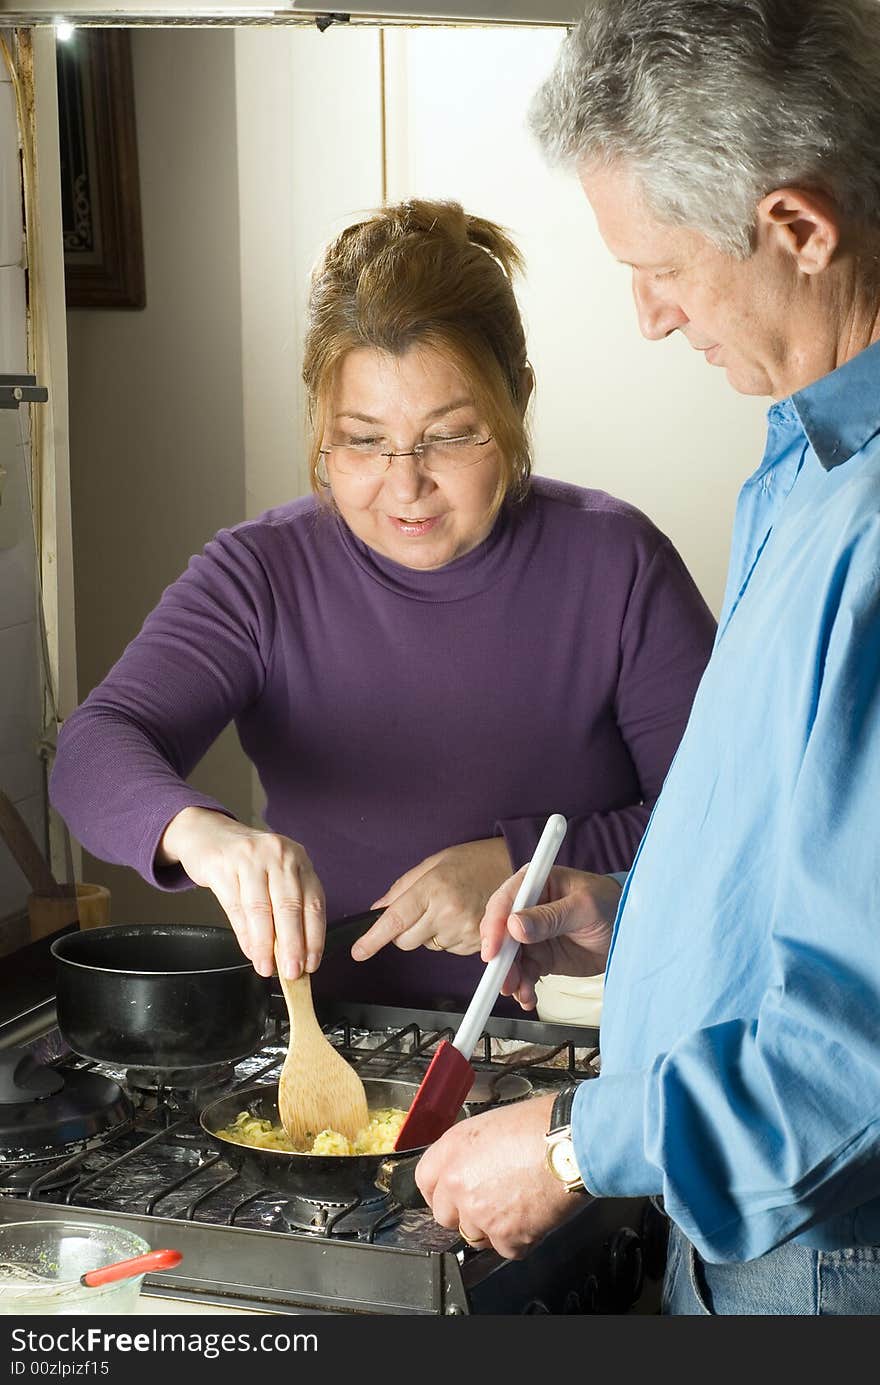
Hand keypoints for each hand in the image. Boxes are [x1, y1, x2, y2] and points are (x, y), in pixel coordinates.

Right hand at [158, 807, 324, 979]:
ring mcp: (250, 858)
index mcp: (298, 859)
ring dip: (265, 944)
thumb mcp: (274, 874)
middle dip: (292, 945)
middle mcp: (278, 855)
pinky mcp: (223, 866)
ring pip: (261, 909)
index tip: (312, 963)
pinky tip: (249, 950)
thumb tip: (292, 954)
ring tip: (267, 967)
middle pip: (289, 907)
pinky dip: (244, 934)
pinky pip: (235, 906)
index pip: (313, 902)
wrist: (208, 833)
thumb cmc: (247, 860)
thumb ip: (286, 908)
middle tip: (292, 972)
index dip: (314, 937)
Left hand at [351, 837, 511, 960]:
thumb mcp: (433, 863)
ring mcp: (465, 931)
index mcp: (434, 888)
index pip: (395, 921)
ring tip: (450, 907)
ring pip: (427, 946)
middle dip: (404, 931)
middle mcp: (449, 912)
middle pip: (406, 942)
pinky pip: (448, 948)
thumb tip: (377, 910)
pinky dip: (448, 936)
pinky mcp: (476, 943)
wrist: (510, 866)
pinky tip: (461, 916)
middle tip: (421, 909)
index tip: (359, 951)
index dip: (373, 939)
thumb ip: (402, 888)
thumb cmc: (472, 860)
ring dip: (430, 932)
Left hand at [415, 1095, 579, 1259]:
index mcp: (452, 1149)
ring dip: (493, 1228)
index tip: (450, 1196)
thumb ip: (471, 1151)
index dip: (440, 1191)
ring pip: (475, 1236)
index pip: (424, 1181)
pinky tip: (534, 1216)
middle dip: (465, 1214)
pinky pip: (506, 1249)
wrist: (571, 1144)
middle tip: (491, 1203)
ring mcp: (479, 1213)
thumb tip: (472, 1167)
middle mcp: (458, 1183)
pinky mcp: (506, 1236)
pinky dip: (521, 1239)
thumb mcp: (492, 1125)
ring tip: (518, 1206)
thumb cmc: (541, 1125)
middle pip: (446, 1216)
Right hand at [480, 866, 619, 1010]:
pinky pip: (524, 973)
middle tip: (504, 980)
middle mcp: (528, 908)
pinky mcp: (541, 956)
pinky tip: (528, 997)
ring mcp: (532, 934)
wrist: (630, 930)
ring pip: (510, 957)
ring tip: (521, 992)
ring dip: (511, 977)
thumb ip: (550, 917)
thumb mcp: (584, 907)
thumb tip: (515, 927)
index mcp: (535, 883)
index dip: (495, 926)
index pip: (505, 902)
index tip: (493, 951)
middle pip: (501, 933)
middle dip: (501, 959)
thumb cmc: (611, 905)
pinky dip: (523, 986)